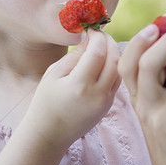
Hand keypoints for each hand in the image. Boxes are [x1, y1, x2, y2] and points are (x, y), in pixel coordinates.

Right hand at [24, 30, 120, 149]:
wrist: (49, 134)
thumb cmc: (46, 101)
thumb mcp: (54, 74)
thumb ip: (75, 55)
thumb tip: (90, 38)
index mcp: (79, 85)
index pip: (98, 52)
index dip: (97, 36)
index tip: (91, 29)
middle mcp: (97, 94)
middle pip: (114, 58)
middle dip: (109, 42)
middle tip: (100, 34)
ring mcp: (106, 101)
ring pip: (119, 69)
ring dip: (114, 53)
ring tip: (103, 44)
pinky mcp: (109, 106)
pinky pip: (117, 80)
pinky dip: (114, 66)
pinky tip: (105, 60)